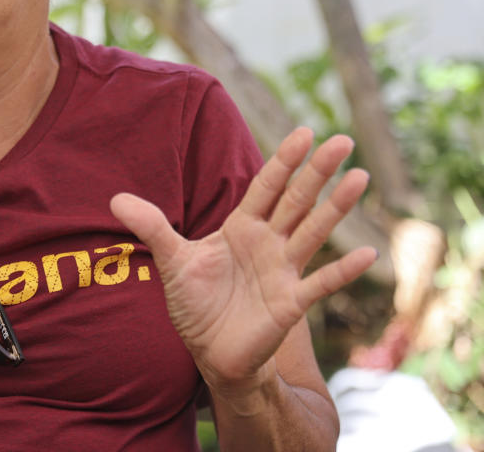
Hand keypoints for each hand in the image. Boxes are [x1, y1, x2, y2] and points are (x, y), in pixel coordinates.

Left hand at [110, 127, 376, 399]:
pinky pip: (320, 283)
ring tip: (361, 177)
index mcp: (241, 227)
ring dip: (337, 207)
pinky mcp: (290, 303)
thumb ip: (151, 227)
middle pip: (296, 200)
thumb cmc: (195, 303)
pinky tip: (369, 253)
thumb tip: (114, 199)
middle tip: (343, 140)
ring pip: (313, 232)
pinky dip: (343, 270)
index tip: (303, 132)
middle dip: (318, 172)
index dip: (283, 161)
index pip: (265, 187)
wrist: (209, 352)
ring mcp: (283, 272)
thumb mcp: (171, 261)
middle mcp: (267, 243)